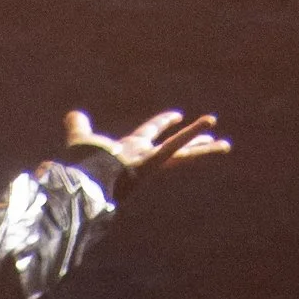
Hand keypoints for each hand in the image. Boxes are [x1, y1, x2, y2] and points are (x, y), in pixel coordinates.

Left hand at [64, 105, 230, 178]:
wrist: (81, 183)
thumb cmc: (80, 167)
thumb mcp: (79, 140)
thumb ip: (77, 128)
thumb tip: (73, 115)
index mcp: (130, 151)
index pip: (149, 134)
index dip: (162, 123)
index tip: (176, 115)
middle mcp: (143, 156)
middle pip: (173, 146)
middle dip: (191, 141)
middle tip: (211, 136)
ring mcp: (149, 161)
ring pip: (180, 152)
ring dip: (201, 146)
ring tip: (225, 145)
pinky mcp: (151, 162)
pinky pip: (175, 146)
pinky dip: (190, 134)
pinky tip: (208, 123)